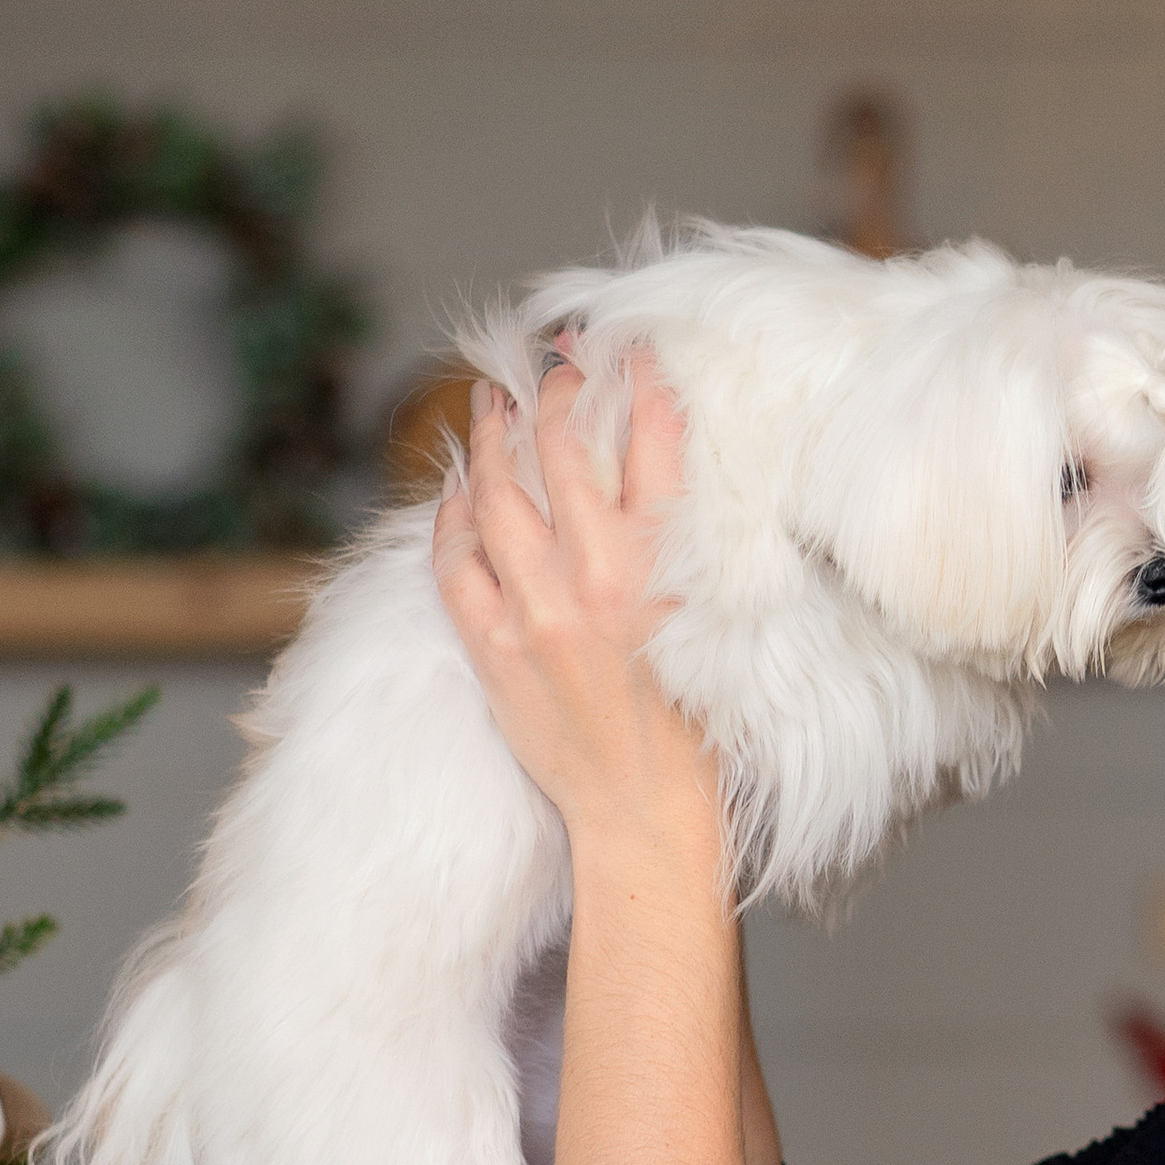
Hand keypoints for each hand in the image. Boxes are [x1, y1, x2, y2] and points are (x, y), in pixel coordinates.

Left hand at [431, 345, 718, 868]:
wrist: (644, 813)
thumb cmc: (694, 731)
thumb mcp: (712, 629)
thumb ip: (680, 554)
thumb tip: (654, 481)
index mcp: (666, 575)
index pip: (653, 450)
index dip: (639, 386)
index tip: (632, 351)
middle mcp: (597, 583)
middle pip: (563, 453)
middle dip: (557, 395)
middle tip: (554, 367)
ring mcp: (536, 614)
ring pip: (499, 495)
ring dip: (492, 438)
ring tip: (492, 405)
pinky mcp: (494, 648)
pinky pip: (455, 561)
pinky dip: (452, 516)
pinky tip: (457, 490)